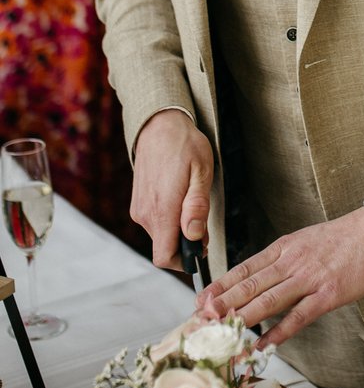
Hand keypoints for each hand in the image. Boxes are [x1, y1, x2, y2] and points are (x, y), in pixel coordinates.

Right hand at [131, 110, 213, 267]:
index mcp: (162, 210)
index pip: (165, 257)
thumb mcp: (201, 172)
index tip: (200, 248)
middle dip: (186, 243)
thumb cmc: (185, 146)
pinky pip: (154, 223)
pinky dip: (168, 220)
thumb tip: (193, 236)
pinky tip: (179, 199)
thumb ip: (197, 206)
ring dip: (177, 230)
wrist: (159, 126)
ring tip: (191, 204)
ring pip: (160, 236)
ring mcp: (139, 209)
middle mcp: (145, 214)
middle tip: (202, 222)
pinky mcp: (137, 204)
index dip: (184, 261)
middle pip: (165, 248)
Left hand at [197, 208, 363, 349]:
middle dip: (220, 305)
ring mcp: (309, 278)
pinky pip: (297, 317)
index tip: (199, 301)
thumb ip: (285, 258)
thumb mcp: (306, 240)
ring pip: (267, 300)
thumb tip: (262, 276)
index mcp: (284, 248)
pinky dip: (277, 333)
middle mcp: (291, 262)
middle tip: (197, 321)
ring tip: (218, 334)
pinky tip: (261, 346)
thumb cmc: (345, 237)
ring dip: (239, 318)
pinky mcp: (328, 294)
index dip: (219, 286)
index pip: (244, 268)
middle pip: (248, 285)